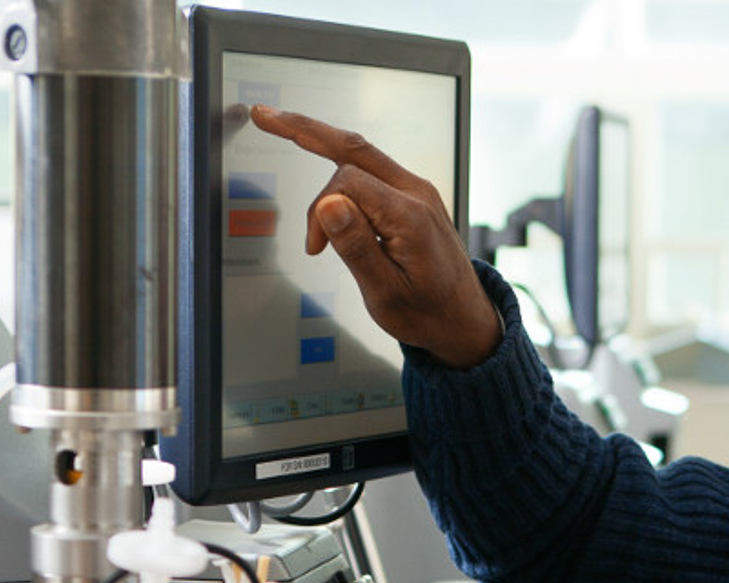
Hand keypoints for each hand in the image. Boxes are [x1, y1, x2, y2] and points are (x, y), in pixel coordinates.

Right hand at [249, 104, 504, 369]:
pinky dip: (343, 172)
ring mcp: (418, 192)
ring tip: (284, 131)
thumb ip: (355, 247)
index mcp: (410, 217)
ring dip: (324, 154)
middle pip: (353, 148)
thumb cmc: (427, 314)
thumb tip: (329, 203)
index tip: (315, 248)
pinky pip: (373, 170)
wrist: (463, 320)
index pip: (346, 183)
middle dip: (306, 130)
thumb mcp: (385, 294)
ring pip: (362, 155)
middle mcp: (417, 194)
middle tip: (265, 116)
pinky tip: (322, 161)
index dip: (320, 212)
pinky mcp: (414, 197)